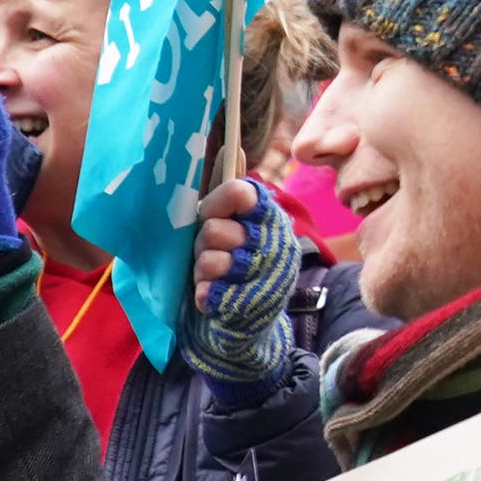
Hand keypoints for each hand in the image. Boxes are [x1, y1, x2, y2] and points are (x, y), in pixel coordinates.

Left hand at [185, 176, 302, 395]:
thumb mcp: (236, 229)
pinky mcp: (250, 309)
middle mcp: (278, 248)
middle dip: (203, 242)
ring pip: (210, 261)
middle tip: (210, 253)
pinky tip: (212, 297)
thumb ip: (234, 199)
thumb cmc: (233, 266)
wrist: (246, 326)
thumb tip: (238, 155)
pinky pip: (209, 293)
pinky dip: (204, 295)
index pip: (242, 194)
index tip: (211, 214)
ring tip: (211, 276)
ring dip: (202, 270)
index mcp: (274, 222)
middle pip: (214, 230)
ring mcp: (267, 280)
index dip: (219, 202)